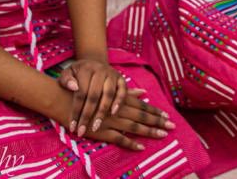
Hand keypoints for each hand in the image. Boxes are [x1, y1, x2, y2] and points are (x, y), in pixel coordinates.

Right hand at [54, 86, 175, 150]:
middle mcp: (118, 109)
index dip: (154, 111)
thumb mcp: (107, 89)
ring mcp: (111, 120)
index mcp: (119, 99)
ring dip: (149, 131)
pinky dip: (130, 143)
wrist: (64, 99)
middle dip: (158, 121)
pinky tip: (141, 147)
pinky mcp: (102, 131)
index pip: (142, 106)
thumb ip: (126, 92)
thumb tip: (142, 91)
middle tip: (172, 127)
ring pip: (134, 126)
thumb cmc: (86, 93)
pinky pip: (119, 139)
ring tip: (163, 135)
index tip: (167, 116)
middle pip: (142, 116)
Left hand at [58, 59, 128, 137]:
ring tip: (95, 127)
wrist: (93, 63)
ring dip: (102, 112)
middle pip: (94, 95)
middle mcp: (100, 70)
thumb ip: (66, 79)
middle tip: (82, 131)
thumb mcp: (67, 73)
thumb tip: (73, 87)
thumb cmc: (77, 74)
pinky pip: (122, 91)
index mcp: (86, 69)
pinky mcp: (121, 79)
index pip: (81, 92)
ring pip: (108, 94)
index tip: (72, 127)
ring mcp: (112, 74)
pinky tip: (113, 114)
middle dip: (87, 115)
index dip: (76, 110)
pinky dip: (119, 102)